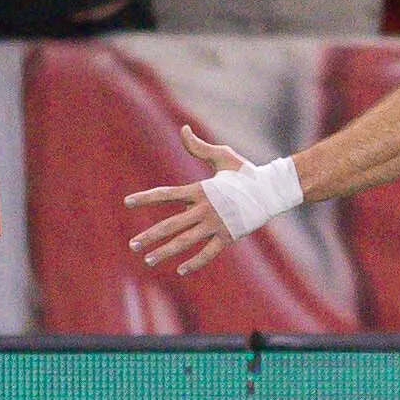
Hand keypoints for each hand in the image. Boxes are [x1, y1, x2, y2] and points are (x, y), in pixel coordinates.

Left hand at [122, 126, 253, 275]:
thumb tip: (183, 129)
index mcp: (200, 190)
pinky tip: (181, 270)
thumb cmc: (245, 172)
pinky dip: (195, 262)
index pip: (167, 194)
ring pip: (185, 241)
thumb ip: (199, 147)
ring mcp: (216, 224)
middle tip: (133, 245)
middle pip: (171, 225)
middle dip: (150, 236)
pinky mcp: (228, 236)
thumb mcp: (222, 156)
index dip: (146, 198)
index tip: (128, 202)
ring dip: (165, 252)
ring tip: (149, 260)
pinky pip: (208, 253)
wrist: (271, 190)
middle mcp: (205, 209)